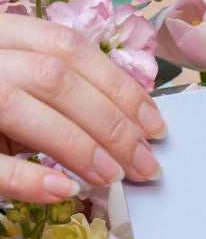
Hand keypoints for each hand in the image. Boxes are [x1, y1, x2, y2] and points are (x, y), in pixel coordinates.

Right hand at [0, 12, 164, 201]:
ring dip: (76, 144)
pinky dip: (24, 174)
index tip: (156, 127)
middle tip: (146, 167)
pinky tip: (60, 190)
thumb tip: (131, 130)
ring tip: (112, 178)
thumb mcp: (16, 86)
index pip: (68, 48)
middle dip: (110, 124)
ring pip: (19, 104)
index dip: (119, 87)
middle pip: (54, 78)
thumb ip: (59, 96)